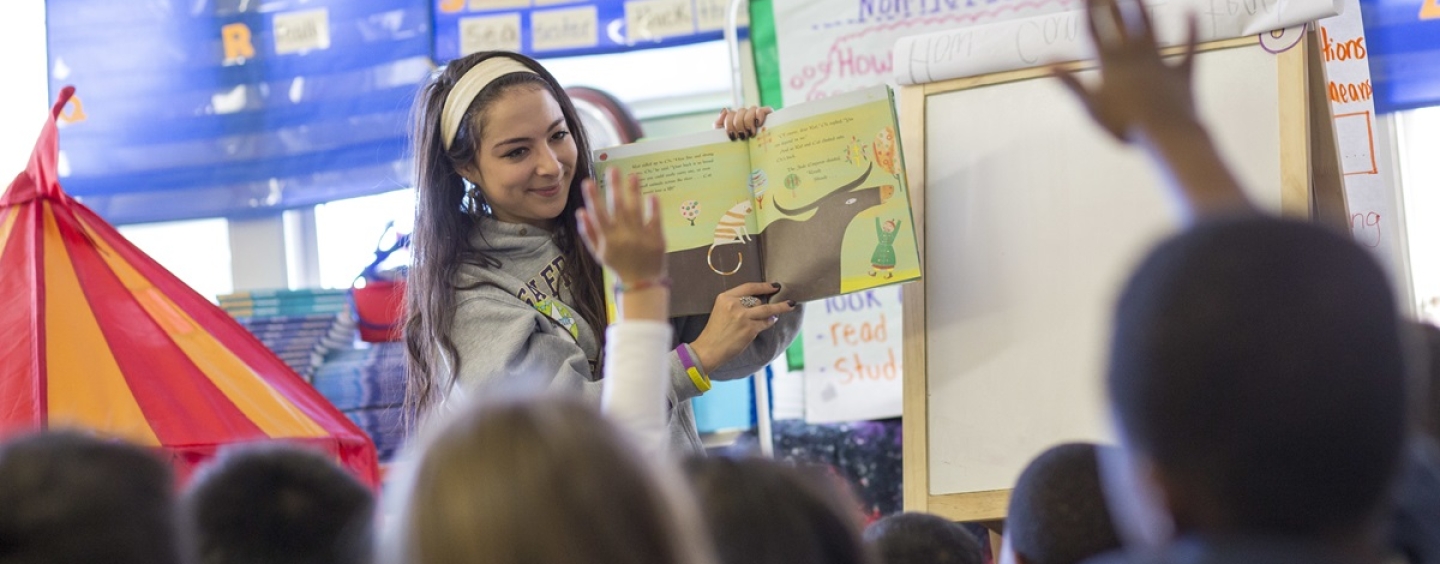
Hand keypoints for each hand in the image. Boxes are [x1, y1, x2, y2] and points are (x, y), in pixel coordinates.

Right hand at [577, 167, 664, 285]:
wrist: (641, 284)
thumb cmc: (618, 266)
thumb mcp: (599, 253)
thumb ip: (589, 233)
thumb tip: (580, 212)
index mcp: (608, 239)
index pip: (598, 214)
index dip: (592, 197)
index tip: (588, 181)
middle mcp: (623, 237)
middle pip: (618, 207)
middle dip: (614, 187)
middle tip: (613, 169)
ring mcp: (641, 238)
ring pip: (636, 210)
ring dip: (634, 192)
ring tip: (633, 175)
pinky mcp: (656, 240)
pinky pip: (655, 221)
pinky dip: (653, 208)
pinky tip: (651, 194)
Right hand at [688, 282, 796, 371]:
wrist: (709, 349)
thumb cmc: (715, 332)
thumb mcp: (721, 310)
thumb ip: (735, 304)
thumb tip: (758, 301)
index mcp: (725, 297)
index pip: (749, 287)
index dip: (764, 286)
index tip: (775, 285)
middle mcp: (734, 305)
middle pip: (758, 299)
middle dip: (767, 303)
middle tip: (781, 302)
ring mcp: (742, 317)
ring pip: (767, 309)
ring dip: (781, 307)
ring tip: (790, 305)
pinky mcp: (749, 329)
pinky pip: (766, 322)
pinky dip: (770, 321)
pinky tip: (772, 320)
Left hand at [714, 106, 773, 140]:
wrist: (751, 158)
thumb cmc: (738, 146)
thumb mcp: (724, 136)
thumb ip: (718, 124)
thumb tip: (724, 110)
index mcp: (735, 118)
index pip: (730, 114)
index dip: (729, 124)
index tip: (732, 137)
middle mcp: (745, 114)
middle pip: (740, 111)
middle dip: (739, 125)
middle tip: (742, 136)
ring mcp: (756, 114)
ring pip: (751, 110)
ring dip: (749, 122)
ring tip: (751, 133)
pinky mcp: (766, 115)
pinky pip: (761, 110)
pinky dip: (759, 116)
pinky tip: (758, 124)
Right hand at [1052, 0, 1198, 142]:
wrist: (1166, 133)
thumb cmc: (1125, 125)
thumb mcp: (1091, 107)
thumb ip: (1070, 83)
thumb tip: (1047, 62)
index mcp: (1110, 65)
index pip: (1093, 32)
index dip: (1088, 11)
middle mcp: (1134, 57)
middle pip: (1120, 24)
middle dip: (1111, 5)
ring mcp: (1159, 63)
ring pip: (1150, 29)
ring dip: (1142, 11)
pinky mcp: (1182, 72)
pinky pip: (1189, 47)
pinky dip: (1191, 30)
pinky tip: (1190, 12)